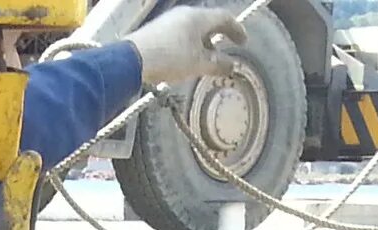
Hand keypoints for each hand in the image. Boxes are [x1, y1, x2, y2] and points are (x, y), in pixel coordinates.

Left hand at [128, 5, 244, 88]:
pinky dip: (190, 45)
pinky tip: (186, 60)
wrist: (134, 59)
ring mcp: (170, 20)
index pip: (224, 17)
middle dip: (219, 36)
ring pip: (194, 28)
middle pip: (208, 22)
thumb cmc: (171, 58)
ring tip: (205, 60)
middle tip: (225, 50)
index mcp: (198, 17)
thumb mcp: (198, 65)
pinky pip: (181, 34)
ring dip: (204, 43)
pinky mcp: (158, 30)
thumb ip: (218, 65)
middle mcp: (185, 14)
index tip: (243, 42)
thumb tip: (232, 66)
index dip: (237, 29)